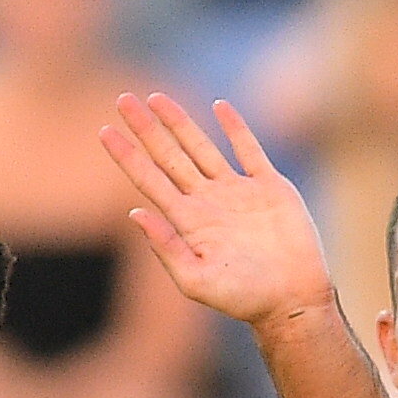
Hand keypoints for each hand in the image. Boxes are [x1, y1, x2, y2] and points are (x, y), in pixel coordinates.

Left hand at [100, 95, 338, 330]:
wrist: (293, 300)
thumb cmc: (244, 299)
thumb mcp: (196, 281)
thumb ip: (166, 248)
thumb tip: (135, 214)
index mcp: (188, 222)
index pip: (149, 180)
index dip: (127, 156)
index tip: (104, 131)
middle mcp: (208, 202)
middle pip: (169, 156)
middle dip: (146, 129)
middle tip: (122, 100)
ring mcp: (238, 192)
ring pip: (201, 147)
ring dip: (179, 122)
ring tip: (156, 97)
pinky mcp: (269, 188)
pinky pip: (248, 150)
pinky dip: (235, 128)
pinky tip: (219, 107)